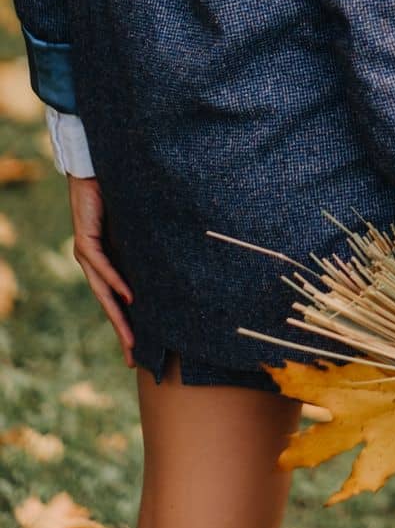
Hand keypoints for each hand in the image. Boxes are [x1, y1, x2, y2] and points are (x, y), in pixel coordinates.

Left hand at [67, 175, 135, 368]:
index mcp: (105, 261)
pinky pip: (102, 266)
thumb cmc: (117, 195)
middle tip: (133, 356)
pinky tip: (128, 296)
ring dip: (117, 315)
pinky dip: (116, 281)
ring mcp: (86, 254)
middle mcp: (93, 263)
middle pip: (108, 304)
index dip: (125, 322)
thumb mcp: (135, 227)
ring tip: (131, 338)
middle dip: (121, 331)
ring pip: (102, 292)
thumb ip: (146, 245)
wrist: (94, 171)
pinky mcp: (84, 241)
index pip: (115, 298)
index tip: (137, 347)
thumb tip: (177, 258)